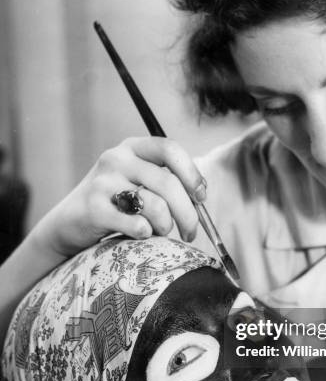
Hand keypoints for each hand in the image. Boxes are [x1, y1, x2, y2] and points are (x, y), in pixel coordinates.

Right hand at [33, 136, 205, 257]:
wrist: (68, 223)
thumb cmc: (114, 204)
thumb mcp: (137, 181)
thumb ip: (166, 181)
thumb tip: (201, 194)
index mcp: (132, 147)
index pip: (170, 149)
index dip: (191, 174)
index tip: (202, 197)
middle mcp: (116, 159)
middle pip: (169, 184)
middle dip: (188, 214)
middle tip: (191, 233)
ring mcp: (103, 182)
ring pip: (156, 206)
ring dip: (166, 226)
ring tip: (159, 232)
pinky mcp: (94, 208)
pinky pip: (137, 224)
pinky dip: (146, 233)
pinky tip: (141, 234)